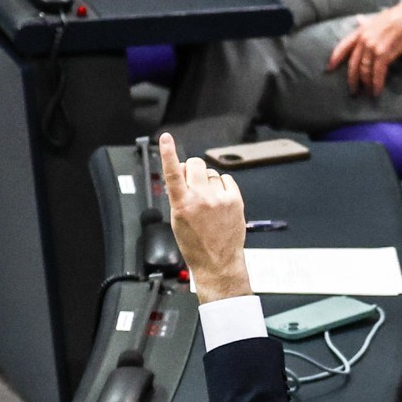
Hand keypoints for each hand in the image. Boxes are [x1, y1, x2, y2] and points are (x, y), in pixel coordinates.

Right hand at [158, 133, 250, 301]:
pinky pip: (227, 179)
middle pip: (194, 164)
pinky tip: (220, 200)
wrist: (218, 263)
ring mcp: (220, 199)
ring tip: (208, 200)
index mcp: (182, 204)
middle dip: (191, 169)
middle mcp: (201, 199)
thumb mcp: (177, 221)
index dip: (168, 153)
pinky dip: (223, 186)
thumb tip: (180, 173)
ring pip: (211, 173)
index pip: (172, 173)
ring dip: (207, 181)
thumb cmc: (196, 245)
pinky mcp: (235, 200)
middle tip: (192, 182)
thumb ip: (177, 195)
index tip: (166, 138)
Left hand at [327, 2, 401, 96]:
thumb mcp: (376, 18)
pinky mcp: (383, 54)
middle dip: (353, 79)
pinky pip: (377, 73)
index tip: (329, 68)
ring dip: (367, 84)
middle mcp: (363, 40)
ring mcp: (372, 47)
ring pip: (365, 70)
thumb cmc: (396, 17)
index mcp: (360, 31)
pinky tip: (377, 91)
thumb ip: (366, 22)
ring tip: (369, 92)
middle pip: (353, 64)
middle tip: (353, 91)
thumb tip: (358, 19)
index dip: (335, 58)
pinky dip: (377, 83)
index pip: (343, 46)